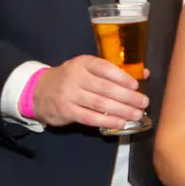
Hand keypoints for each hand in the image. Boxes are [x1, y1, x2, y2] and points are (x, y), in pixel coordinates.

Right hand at [28, 55, 150, 129]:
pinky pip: (90, 117)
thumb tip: (144, 73)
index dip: (122, 77)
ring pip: (100, 104)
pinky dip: (107, 121)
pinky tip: (121, 122)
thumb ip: (114, 71)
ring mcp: (70, 95)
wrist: (39, 91)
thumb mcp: (88, 69)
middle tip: (144, 103)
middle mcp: (76, 77)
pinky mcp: (66, 111)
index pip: (105, 68)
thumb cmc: (72, 78)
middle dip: (128, 97)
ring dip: (121, 110)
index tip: (136, 85)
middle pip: (105, 88)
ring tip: (136, 114)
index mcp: (84, 63)